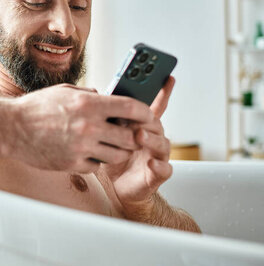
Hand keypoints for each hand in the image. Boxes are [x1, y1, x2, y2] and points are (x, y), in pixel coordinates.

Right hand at [9, 83, 152, 172]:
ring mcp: (81, 148)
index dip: (145, 113)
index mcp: (89, 104)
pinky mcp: (73, 164)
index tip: (147, 116)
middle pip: (130, 137)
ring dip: (116, 151)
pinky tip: (86, 152)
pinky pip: (97, 166)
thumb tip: (108, 98)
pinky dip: (96, 161)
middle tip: (129, 134)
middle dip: (133, 136)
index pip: (131, 108)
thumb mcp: (65, 91)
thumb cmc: (36, 107)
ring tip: (107, 144)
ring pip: (117, 156)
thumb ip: (90, 95)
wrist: (11, 128)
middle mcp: (88, 126)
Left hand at [104, 77, 175, 215]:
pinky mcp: (156, 175)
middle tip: (137, 113)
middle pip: (155, 123)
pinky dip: (159, 167)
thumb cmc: (109, 156)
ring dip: (151, 138)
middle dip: (147, 117)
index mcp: (140, 126)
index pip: (152, 107)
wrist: (113, 187)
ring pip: (162, 143)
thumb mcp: (104, 132)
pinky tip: (152, 164)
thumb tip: (97, 95)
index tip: (168, 77)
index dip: (161, 92)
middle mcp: (151, 138)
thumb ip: (106, 116)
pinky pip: (163, 170)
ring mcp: (156, 156)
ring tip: (139, 135)